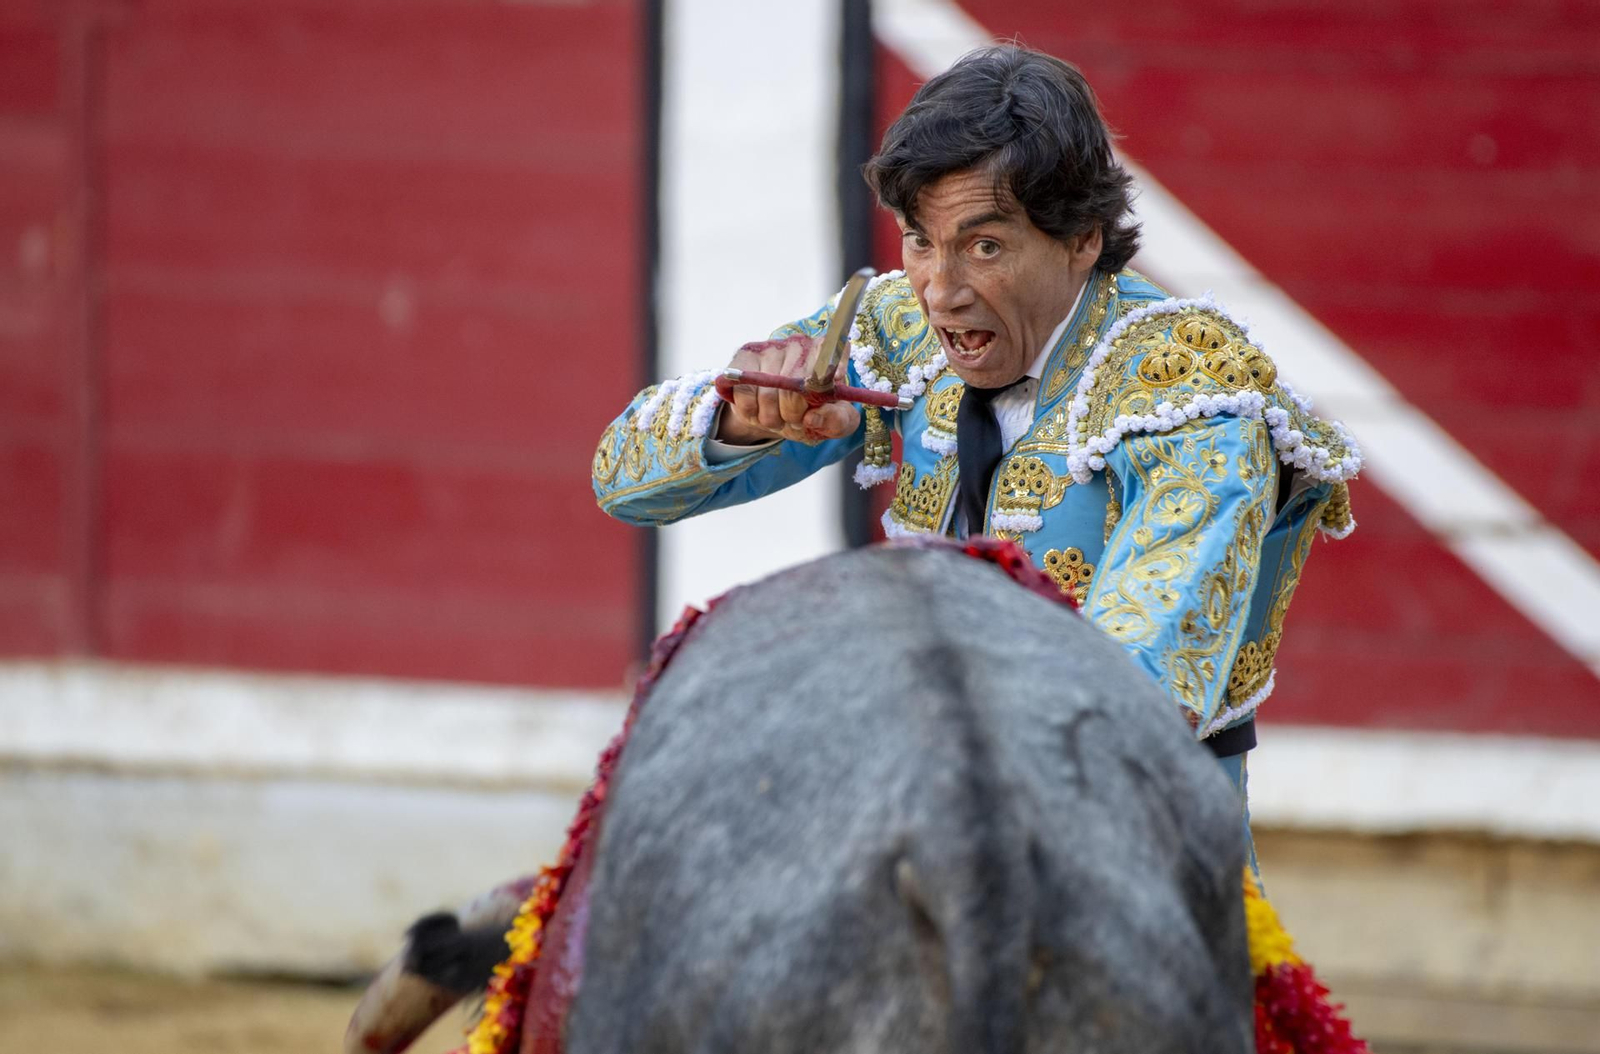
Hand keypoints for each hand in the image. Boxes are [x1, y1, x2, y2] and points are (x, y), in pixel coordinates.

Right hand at [716, 335, 861, 444]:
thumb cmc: (811, 413)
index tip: (836, 380)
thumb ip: (837, 419)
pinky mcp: (744, 357)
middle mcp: (798, 344)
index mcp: (826, 355)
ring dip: (771, 418)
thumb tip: (812, 416)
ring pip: (767, 393)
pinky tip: (757, 412)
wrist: (777, 415)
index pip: (832, 352)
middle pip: (794, 385)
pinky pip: (744, 392)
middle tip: (794, 421)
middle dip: (793, 414)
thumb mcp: (834, 421)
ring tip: (776, 419)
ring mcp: (769, 349)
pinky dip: (750, 412)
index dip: (834, 365)